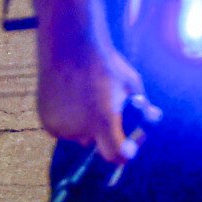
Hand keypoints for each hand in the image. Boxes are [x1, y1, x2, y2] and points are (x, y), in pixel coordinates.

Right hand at [36, 42, 150, 163]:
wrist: (69, 46)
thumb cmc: (104, 63)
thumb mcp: (131, 82)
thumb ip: (143, 104)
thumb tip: (155, 117)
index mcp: (103, 120)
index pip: (116, 155)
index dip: (126, 152)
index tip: (131, 143)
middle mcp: (79, 129)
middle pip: (96, 143)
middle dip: (103, 132)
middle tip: (106, 107)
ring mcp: (60, 126)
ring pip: (78, 136)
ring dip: (85, 126)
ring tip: (88, 97)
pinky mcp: (45, 121)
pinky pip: (61, 129)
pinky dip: (68, 121)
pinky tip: (72, 97)